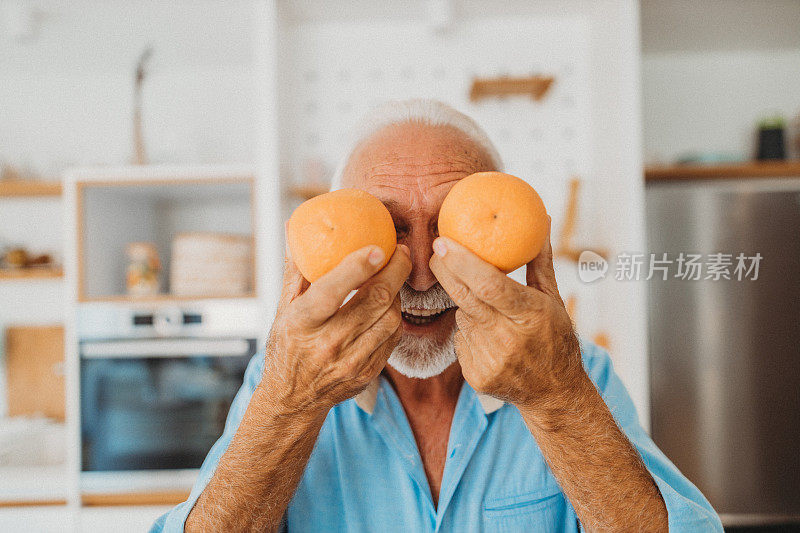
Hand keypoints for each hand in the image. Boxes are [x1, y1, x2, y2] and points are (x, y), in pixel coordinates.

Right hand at [262, 243, 411, 413]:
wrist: (293, 400)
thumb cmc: (287, 345)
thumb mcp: (283, 309)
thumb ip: (295, 270)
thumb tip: (295, 228)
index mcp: (302, 323)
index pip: (332, 291)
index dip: (358, 267)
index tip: (378, 247)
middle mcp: (327, 343)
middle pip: (375, 300)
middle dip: (396, 270)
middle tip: (401, 250)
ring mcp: (350, 361)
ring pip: (391, 317)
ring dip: (397, 292)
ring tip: (393, 276)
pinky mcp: (367, 373)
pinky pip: (392, 337)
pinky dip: (394, 316)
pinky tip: (389, 305)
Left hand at [429, 220, 582, 408]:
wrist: (554, 394)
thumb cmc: (555, 337)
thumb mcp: (553, 299)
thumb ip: (540, 261)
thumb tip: (543, 219)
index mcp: (531, 315)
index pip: (489, 284)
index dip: (462, 262)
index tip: (444, 242)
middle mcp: (509, 338)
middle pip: (465, 297)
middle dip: (445, 270)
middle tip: (437, 250)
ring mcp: (491, 360)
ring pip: (463, 317)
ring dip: (468, 307)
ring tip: (491, 314)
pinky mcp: (476, 376)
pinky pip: (462, 339)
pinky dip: (470, 332)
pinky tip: (490, 339)